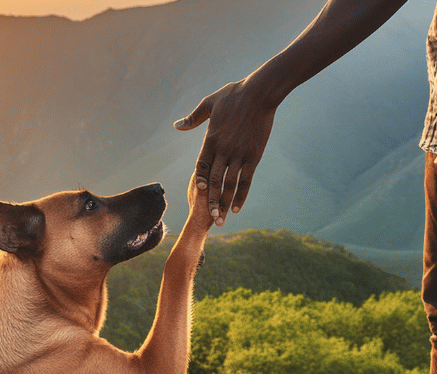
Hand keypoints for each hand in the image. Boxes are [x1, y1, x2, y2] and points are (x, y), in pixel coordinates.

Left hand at [175, 74, 277, 225]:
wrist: (259, 92)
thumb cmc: (234, 95)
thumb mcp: (210, 103)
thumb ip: (193, 118)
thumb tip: (177, 126)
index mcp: (211, 139)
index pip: (201, 165)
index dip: (200, 179)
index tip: (198, 191)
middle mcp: (223, 150)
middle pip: (214, 181)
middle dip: (211, 200)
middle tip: (209, 217)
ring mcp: (239, 154)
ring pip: (229, 185)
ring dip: (224, 203)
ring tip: (221, 219)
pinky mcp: (254, 156)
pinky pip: (246, 180)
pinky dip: (241, 195)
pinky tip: (237, 207)